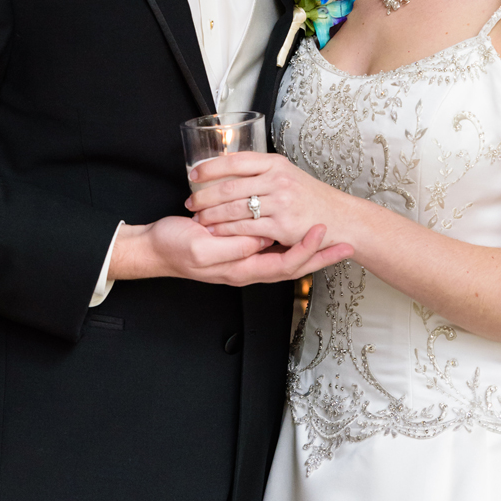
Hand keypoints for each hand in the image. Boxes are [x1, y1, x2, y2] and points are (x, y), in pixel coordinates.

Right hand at [112, 215, 353, 285]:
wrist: (153, 247)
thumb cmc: (173, 247)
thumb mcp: (201, 249)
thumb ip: (233, 247)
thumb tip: (262, 241)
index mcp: (241, 269)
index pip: (285, 264)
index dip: (306, 250)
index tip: (322, 231)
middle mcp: (247, 267)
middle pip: (294, 266)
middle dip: (322, 257)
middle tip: (347, 245)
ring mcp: (243, 259)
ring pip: (285, 257)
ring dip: (310, 250)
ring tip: (331, 239)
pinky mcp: (238, 247)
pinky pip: (271, 248)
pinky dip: (289, 242)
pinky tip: (297, 232)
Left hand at [187, 150, 340, 248]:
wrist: (340, 218)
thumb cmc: (309, 197)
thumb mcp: (286, 174)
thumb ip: (260, 171)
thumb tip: (225, 167)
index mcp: (275, 164)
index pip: (235, 161)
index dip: (210, 167)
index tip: (193, 173)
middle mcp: (278, 180)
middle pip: (230, 187)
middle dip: (204, 196)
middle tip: (190, 201)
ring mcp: (281, 203)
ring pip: (234, 208)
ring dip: (211, 215)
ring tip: (198, 217)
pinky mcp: (282, 226)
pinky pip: (246, 228)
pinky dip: (226, 230)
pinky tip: (215, 231)